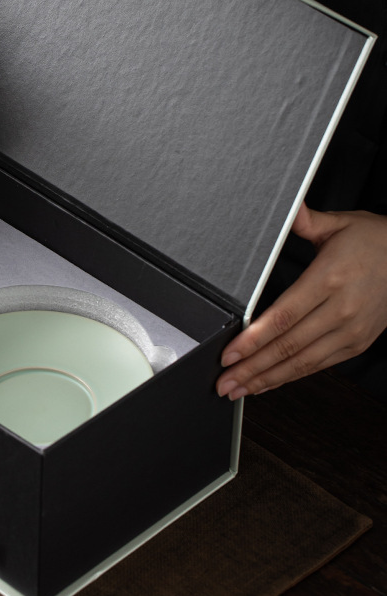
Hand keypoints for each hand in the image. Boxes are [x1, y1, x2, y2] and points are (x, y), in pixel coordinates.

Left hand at [216, 203, 386, 398]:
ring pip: (302, 363)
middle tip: (224, 381)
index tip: (230, 354)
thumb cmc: (377, 242)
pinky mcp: (356, 343)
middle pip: (288, 346)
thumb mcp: (339, 224)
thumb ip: (304, 220)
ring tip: (239, 389)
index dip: (253, 340)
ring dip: (267, 379)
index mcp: (330, 279)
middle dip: (251, 368)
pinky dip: (291, 377)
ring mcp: (351, 331)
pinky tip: (269, 381)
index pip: (284, 317)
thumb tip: (285, 207)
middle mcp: (341, 310)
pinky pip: (318, 365)